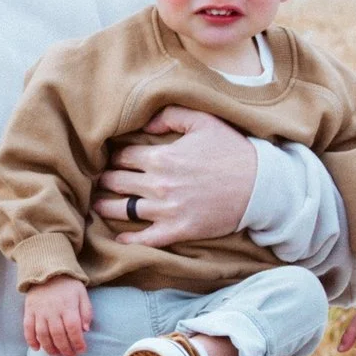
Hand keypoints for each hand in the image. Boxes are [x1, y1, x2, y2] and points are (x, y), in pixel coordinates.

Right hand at [24, 275, 91, 355]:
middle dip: (65, 349)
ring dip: (49, 348)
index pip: (73, 329)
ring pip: (43, 334)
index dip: (78, 342)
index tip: (81, 351)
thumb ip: (86, 312)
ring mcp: (39, 311)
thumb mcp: (82, 294)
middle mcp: (52, 310)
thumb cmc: (68, 285)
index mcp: (68, 306)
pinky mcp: (29, 311)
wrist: (47, 270)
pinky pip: (28, 328)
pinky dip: (31, 340)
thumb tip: (86, 330)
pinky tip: (36, 348)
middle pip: (58, 335)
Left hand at [91, 106, 259, 244]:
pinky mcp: (177, 230)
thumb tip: (147, 124)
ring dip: (105, 206)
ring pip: (122, 210)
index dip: (114, 156)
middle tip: (98, 179)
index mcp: (161, 157)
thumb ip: (171, 115)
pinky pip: (145, 238)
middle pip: (116, 181)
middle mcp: (158, 184)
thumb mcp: (204, 121)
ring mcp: (166, 210)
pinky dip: (129, 239)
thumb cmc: (232, 152)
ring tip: (96, 204)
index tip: (110, 158)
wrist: (259, 187)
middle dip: (105, 179)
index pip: (123, 156)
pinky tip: (119, 238)